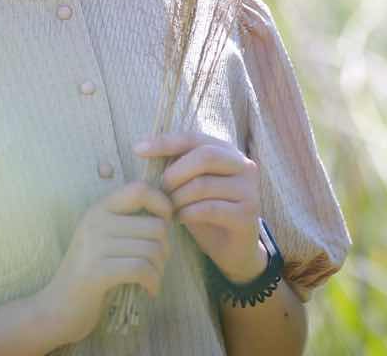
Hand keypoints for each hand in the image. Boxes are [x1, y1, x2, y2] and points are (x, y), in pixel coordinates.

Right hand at [37, 179, 173, 345]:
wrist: (58, 307)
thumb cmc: (90, 271)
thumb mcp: (104, 237)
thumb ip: (127, 221)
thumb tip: (167, 214)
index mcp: (99, 208)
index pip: (140, 189)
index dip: (162, 203)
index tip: (166, 224)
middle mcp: (96, 221)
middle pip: (155, 226)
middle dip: (166, 248)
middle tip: (158, 264)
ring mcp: (95, 245)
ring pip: (151, 249)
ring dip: (160, 269)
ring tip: (153, 279)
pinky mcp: (97, 272)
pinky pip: (141, 269)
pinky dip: (153, 282)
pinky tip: (150, 290)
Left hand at [133, 131, 265, 282]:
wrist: (233, 249)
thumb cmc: (205, 211)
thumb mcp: (189, 183)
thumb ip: (176, 164)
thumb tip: (142, 147)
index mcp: (227, 150)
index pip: (193, 137)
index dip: (165, 141)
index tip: (138, 149)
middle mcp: (243, 165)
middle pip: (204, 156)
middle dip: (175, 173)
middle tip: (161, 190)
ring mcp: (249, 189)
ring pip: (204, 184)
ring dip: (178, 197)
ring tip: (169, 208)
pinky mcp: (247, 214)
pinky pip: (210, 208)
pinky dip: (188, 213)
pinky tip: (181, 219)